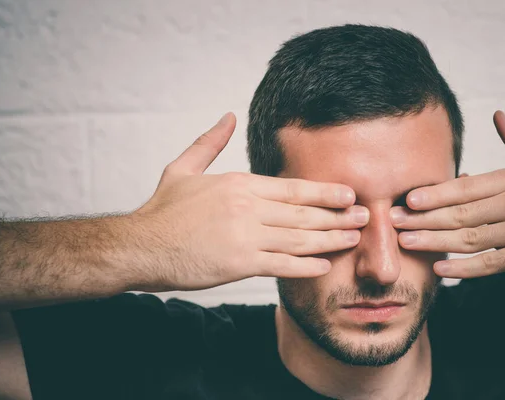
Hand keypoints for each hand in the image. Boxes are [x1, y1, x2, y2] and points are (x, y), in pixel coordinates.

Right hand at [130, 113, 368, 290]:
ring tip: (354, 239)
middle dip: (337, 216)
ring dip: (331, 239)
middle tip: (364, 217)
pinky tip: (325, 266)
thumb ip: (209, 142)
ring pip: (299, 239)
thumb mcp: (183, 168)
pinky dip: (306, 266)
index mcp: (238, 184)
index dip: (324, 192)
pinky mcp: (239, 264)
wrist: (140, 246)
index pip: (292, 188)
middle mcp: (247, 208)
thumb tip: (227, 116)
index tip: (349, 194)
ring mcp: (245, 237)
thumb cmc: (162, 210)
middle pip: (303, 213)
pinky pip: (282, 265)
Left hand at [390, 110, 504, 277]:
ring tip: (406, 243)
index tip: (409, 198)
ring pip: (469, 239)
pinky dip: (464, 269)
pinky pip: (489, 264)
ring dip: (434, 242)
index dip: (436, 194)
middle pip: (460, 213)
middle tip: (393, 221)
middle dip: (423, 218)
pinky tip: (440, 269)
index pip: (467, 187)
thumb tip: (497, 115)